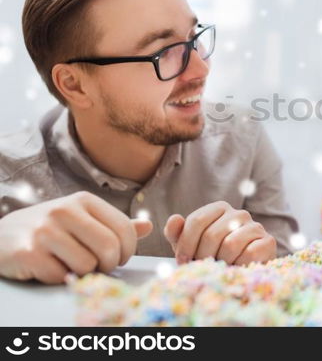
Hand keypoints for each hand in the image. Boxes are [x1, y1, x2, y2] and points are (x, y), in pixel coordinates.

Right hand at [0, 192, 151, 283]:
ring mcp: (45, 230)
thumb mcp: (82, 218)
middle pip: (109, 248)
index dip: (127, 251)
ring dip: (83, 272)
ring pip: (88, 265)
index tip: (118, 258)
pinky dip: (60, 278)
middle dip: (109, 265)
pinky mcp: (28, 252)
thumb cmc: (50, 228)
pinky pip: (62, 276)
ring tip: (71, 264)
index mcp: (84, 200)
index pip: (125, 230)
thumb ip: (114, 224)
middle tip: (98, 266)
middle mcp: (65, 210)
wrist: (2, 236)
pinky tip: (50, 267)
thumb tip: (148, 226)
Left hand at [164, 201, 275, 265]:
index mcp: (219, 208)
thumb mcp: (189, 245)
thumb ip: (176, 232)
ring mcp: (255, 226)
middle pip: (212, 234)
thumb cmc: (212, 255)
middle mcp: (239, 213)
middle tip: (204, 265)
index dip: (186, 244)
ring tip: (221, 266)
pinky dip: (239, 265)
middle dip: (203, 256)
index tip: (183, 259)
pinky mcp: (268, 241)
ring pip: (230, 244)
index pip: (197, 220)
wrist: (241, 270)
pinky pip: (248, 254)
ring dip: (221, 262)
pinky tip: (237, 267)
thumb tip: (174, 219)